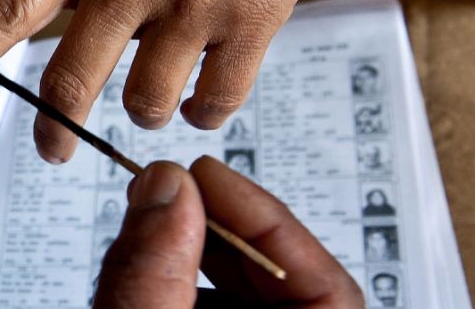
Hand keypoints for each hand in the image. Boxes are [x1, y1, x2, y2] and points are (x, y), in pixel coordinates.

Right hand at [93, 157, 363, 307]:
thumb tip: (165, 184)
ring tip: (150, 226)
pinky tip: (146, 268)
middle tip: (170, 193)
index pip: (328, 289)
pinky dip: (178, 285)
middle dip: (219, 233)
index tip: (207, 177)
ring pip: (240, 300)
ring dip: (193, 257)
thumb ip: (153, 274)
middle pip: (280, 285)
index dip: (266, 223)